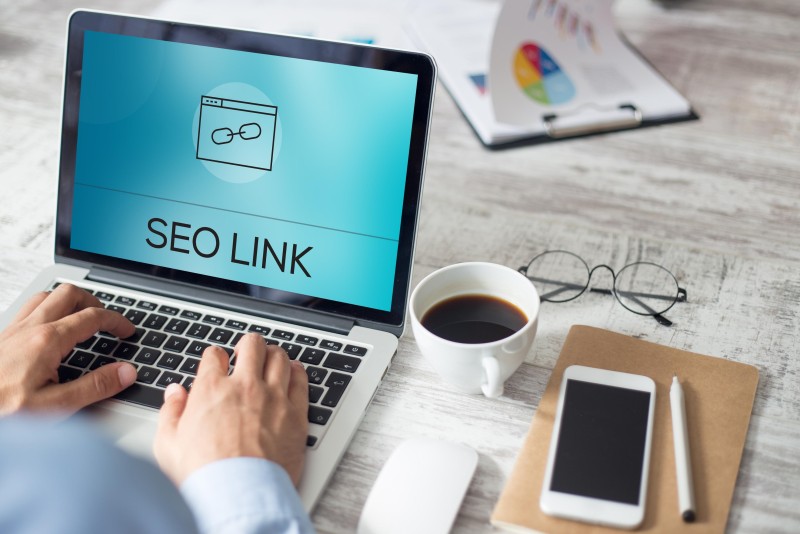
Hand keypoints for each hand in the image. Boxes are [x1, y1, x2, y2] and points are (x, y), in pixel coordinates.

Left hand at [0, 284, 136, 415]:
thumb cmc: (1, 411)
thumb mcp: (55, 407)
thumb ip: (95, 387)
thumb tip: (125, 372)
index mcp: (48, 341)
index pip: (92, 317)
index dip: (116, 321)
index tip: (126, 331)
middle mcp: (29, 329)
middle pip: (68, 294)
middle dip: (93, 302)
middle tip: (105, 319)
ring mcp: (12, 331)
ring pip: (45, 297)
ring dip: (67, 301)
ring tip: (80, 317)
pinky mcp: (1, 339)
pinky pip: (27, 311)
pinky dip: (46, 311)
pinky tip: (47, 331)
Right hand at [154, 333, 309, 485]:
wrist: (238, 495)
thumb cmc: (204, 475)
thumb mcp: (168, 444)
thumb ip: (171, 412)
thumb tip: (174, 394)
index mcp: (212, 390)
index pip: (214, 356)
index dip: (214, 357)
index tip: (216, 362)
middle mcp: (245, 387)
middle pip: (252, 345)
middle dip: (248, 345)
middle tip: (247, 352)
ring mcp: (273, 398)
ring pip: (279, 358)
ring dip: (274, 354)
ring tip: (271, 359)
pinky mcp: (295, 414)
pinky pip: (301, 381)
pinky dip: (297, 373)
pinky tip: (294, 373)